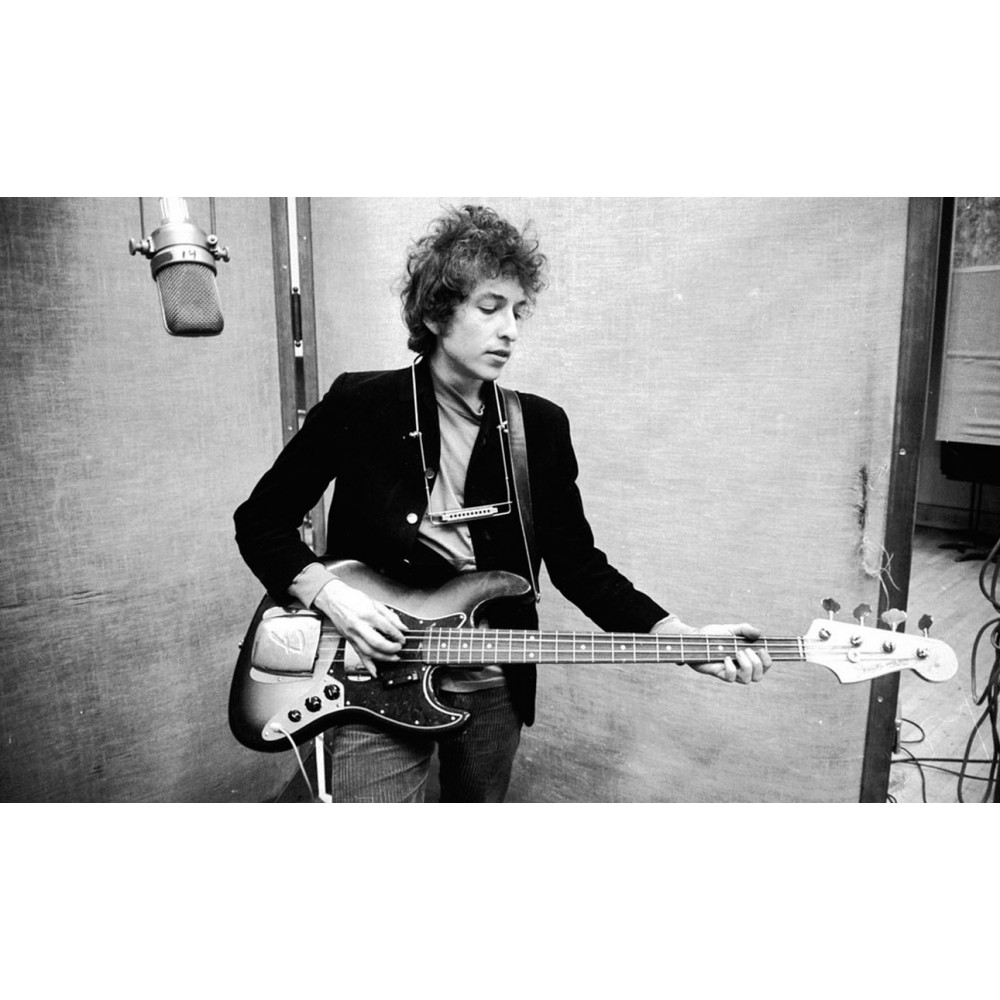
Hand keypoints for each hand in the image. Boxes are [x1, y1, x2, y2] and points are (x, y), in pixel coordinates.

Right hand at [313, 578, 405, 676]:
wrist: (332, 598)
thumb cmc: (351, 598)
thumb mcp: (374, 602)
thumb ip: (389, 615)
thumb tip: (401, 626)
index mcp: (367, 614)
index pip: (386, 628)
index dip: (397, 635)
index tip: (402, 638)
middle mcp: (359, 626)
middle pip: (377, 643)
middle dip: (391, 648)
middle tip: (399, 648)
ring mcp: (352, 635)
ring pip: (368, 652)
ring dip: (383, 658)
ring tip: (394, 658)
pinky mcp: (349, 640)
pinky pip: (359, 655)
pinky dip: (368, 665)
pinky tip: (375, 671)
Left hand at [651, 618, 770, 683]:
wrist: (694, 638)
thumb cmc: (713, 635)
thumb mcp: (731, 629)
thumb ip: (745, 629)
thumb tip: (760, 633)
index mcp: (747, 657)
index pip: (765, 666)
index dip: (768, 661)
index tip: (762, 649)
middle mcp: (741, 667)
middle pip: (758, 676)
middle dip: (756, 663)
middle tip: (745, 650)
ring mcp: (730, 672)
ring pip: (747, 680)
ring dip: (746, 666)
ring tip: (737, 653)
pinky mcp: (719, 674)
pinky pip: (730, 679)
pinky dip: (731, 669)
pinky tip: (725, 658)